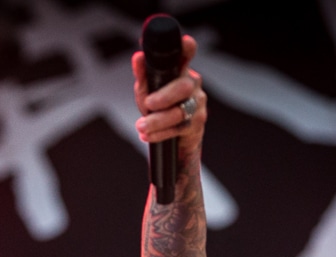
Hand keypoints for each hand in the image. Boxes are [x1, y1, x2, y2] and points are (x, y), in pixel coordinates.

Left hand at [131, 35, 205, 153]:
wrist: (174, 137)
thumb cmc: (160, 106)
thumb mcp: (147, 89)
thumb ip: (143, 74)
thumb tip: (138, 57)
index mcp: (180, 71)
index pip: (186, 56)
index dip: (187, 49)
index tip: (186, 41)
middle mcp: (192, 85)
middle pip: (184, 86)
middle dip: (164, 96)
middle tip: (148, 104)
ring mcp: (197, 104)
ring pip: (180, 111)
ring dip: (157, 120)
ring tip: (141, 126)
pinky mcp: (197, 124)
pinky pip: (179, 128)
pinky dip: (160, 133)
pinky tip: (147, 135)